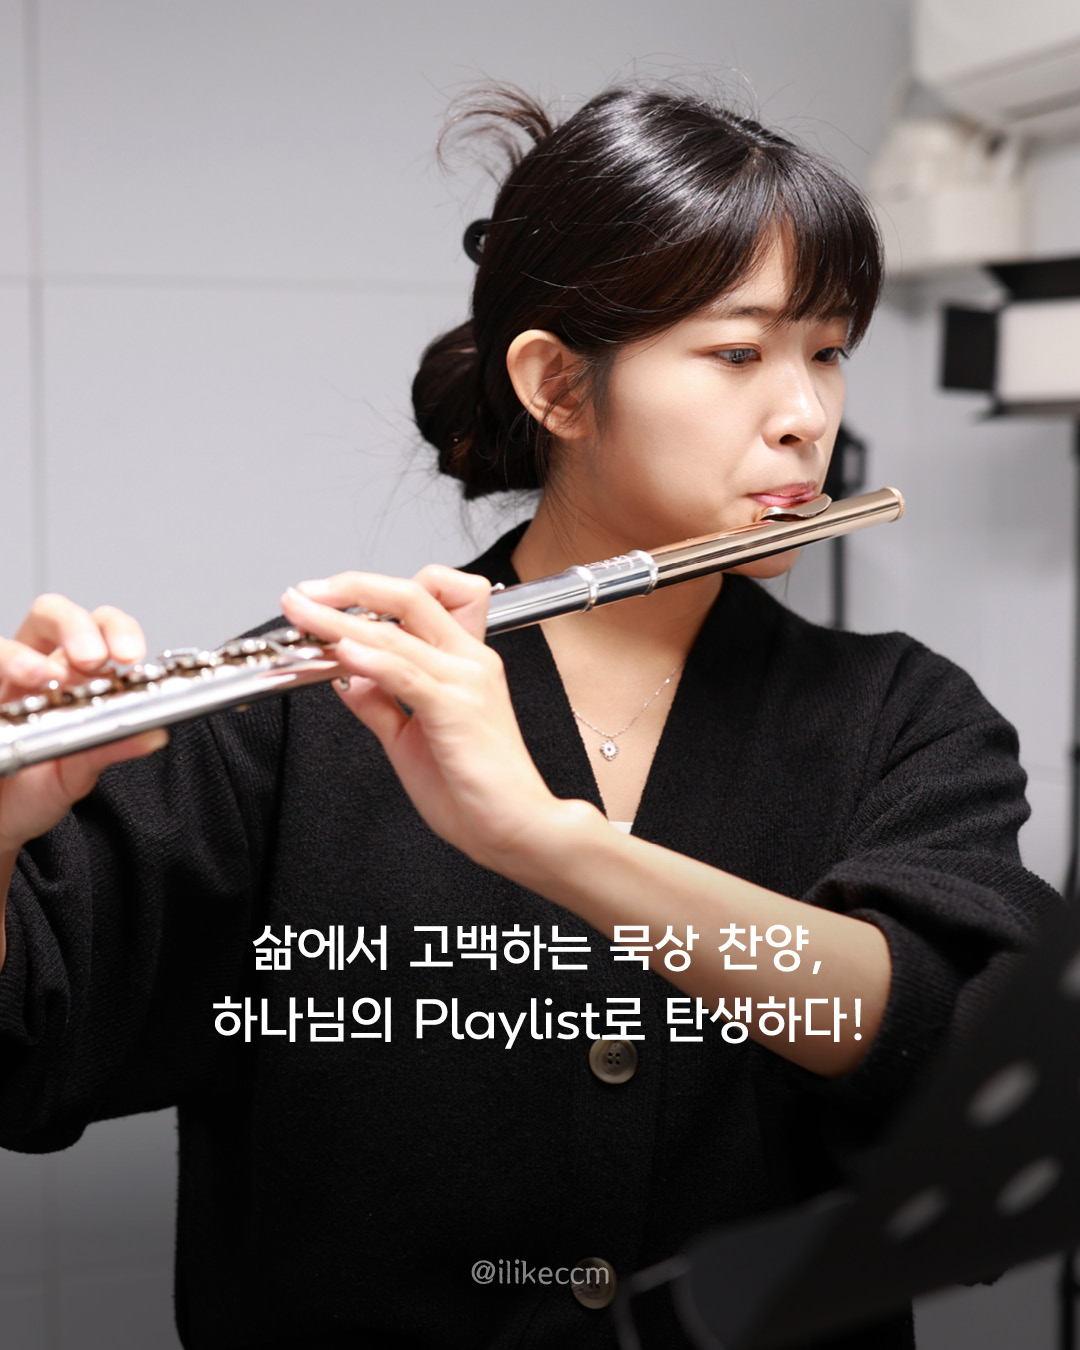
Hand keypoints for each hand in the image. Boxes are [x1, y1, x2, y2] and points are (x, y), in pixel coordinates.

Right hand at [0, 595, 167, 855]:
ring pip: (2, 645)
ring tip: (39, 678)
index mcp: (74, 675)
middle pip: (52, 615)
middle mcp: (36, 668)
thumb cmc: (35, 790)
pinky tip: (0, 708)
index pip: (100, 628)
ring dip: (20, 656)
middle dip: (75, 627)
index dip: (116, 630)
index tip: (129, 655)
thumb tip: (155, 734)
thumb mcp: (77, 773)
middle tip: (91, 658)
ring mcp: (1, 681)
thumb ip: (111, 748)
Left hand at [280, 566, 562, 874]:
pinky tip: (342, 652)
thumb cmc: (475, 790)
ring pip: (398, 632)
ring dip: (340, 621)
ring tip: (304, 617)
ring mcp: (466, 682)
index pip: (429, 594)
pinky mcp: (457, 710)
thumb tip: (347, 677)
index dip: (375, 589)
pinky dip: (371, 659)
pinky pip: (407, 674)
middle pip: (412, 595)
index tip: (327, 598)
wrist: (516, 829)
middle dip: (351, 587)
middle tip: (304, 593)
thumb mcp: (410, 739)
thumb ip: (380, 703)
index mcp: (464, 661)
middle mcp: (470, 661)